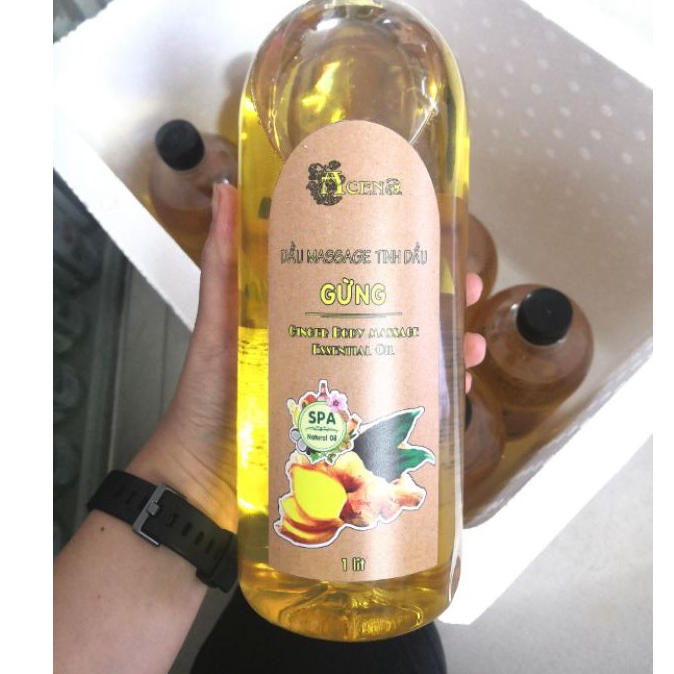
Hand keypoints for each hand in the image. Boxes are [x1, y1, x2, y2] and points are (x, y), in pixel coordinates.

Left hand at [131, 184, 486, 531]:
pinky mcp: (356, 436)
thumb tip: (225, 190)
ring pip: (409, 364)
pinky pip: (402, 416)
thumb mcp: (218, 324)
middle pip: (396, 319)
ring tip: (474, 347)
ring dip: (449, 352)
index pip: (362, 280)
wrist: (199, 482)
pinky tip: (457, 394)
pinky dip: (434, 403)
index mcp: (307, 317)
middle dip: (440, 303)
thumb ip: (221, 263)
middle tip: (469, 290)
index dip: (399, 259)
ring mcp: (348, 394)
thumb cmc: (204, 399)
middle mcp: (334, 350)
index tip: (430, 239)